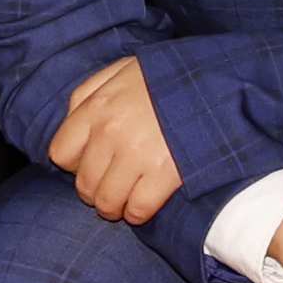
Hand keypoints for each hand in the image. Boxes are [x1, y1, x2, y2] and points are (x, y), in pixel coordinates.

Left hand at [46, 55, 182, 226]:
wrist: (222, 78)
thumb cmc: (171, 75)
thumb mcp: (125, 68)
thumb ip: (92, 89)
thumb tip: (73, 116)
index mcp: (98, 106)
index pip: (61, 153)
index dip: (75, 163)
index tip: (92, 163)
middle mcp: (111, 132)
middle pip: (84, 184)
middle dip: (96, 191)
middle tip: (111, 188)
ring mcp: (138, 155)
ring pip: (107, 202)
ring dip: (114, 207)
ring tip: (124, 203)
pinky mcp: (166, 173)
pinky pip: (138, 209)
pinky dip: (138, 213)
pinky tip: (144, 205)